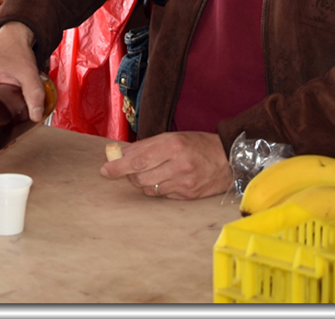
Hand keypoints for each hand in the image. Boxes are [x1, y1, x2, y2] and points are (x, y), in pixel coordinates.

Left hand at [100, 131, 231, 199]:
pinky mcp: (187, 196)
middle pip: (140, 177)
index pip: (137, 160)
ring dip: (144, 181)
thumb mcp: (174, 137)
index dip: (118, 167)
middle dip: (130, 174)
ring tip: (153, 171)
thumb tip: (122, 154)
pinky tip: (166, 179)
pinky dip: (158, 188)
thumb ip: (147, 146)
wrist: (229, 159)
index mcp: (173, 146)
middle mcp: (178, 165)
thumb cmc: (199, 145)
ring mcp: (183, 184)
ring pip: (149, 188)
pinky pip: (162, 195)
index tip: (105, 170)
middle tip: (130, 168)